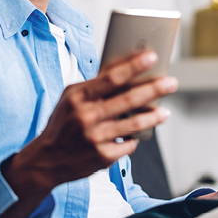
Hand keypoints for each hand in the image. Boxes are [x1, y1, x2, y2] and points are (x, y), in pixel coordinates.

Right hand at [7, 50, 177, 192]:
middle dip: (154, 89)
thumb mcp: (70, 98)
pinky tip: (137, 134)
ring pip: (134, 124)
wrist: (46, 160)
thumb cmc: (63, 123)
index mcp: (77, 97)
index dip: (134, 66)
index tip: (152, 56)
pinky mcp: (102, 157)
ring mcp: (95, 138)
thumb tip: (127, 72)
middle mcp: (86, 117)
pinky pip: (128, 144)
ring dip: (154, 117)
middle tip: (171, 83)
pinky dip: (134, 138)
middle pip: (128, 100)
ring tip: (165, 111)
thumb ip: (94, 86)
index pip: (111, 77)